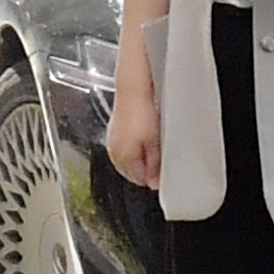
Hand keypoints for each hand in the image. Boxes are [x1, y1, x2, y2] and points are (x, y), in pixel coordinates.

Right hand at [104, 76, 161, 191]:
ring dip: (137, 159)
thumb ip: (154, 165)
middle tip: (158, 160)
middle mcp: (114, 152)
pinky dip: (131, 148)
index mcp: (123, 158)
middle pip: (130, 172)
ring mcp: (111, 142)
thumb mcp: (154, 143)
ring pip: (126, 161)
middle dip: (143, 169)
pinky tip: (141, 139)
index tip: (162, 171)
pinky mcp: (113, 132)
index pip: (139, 179)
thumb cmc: (143, 113)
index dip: (152, 177)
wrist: (132, 91)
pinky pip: (122, 148)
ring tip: (151, 148)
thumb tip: (154, 182)